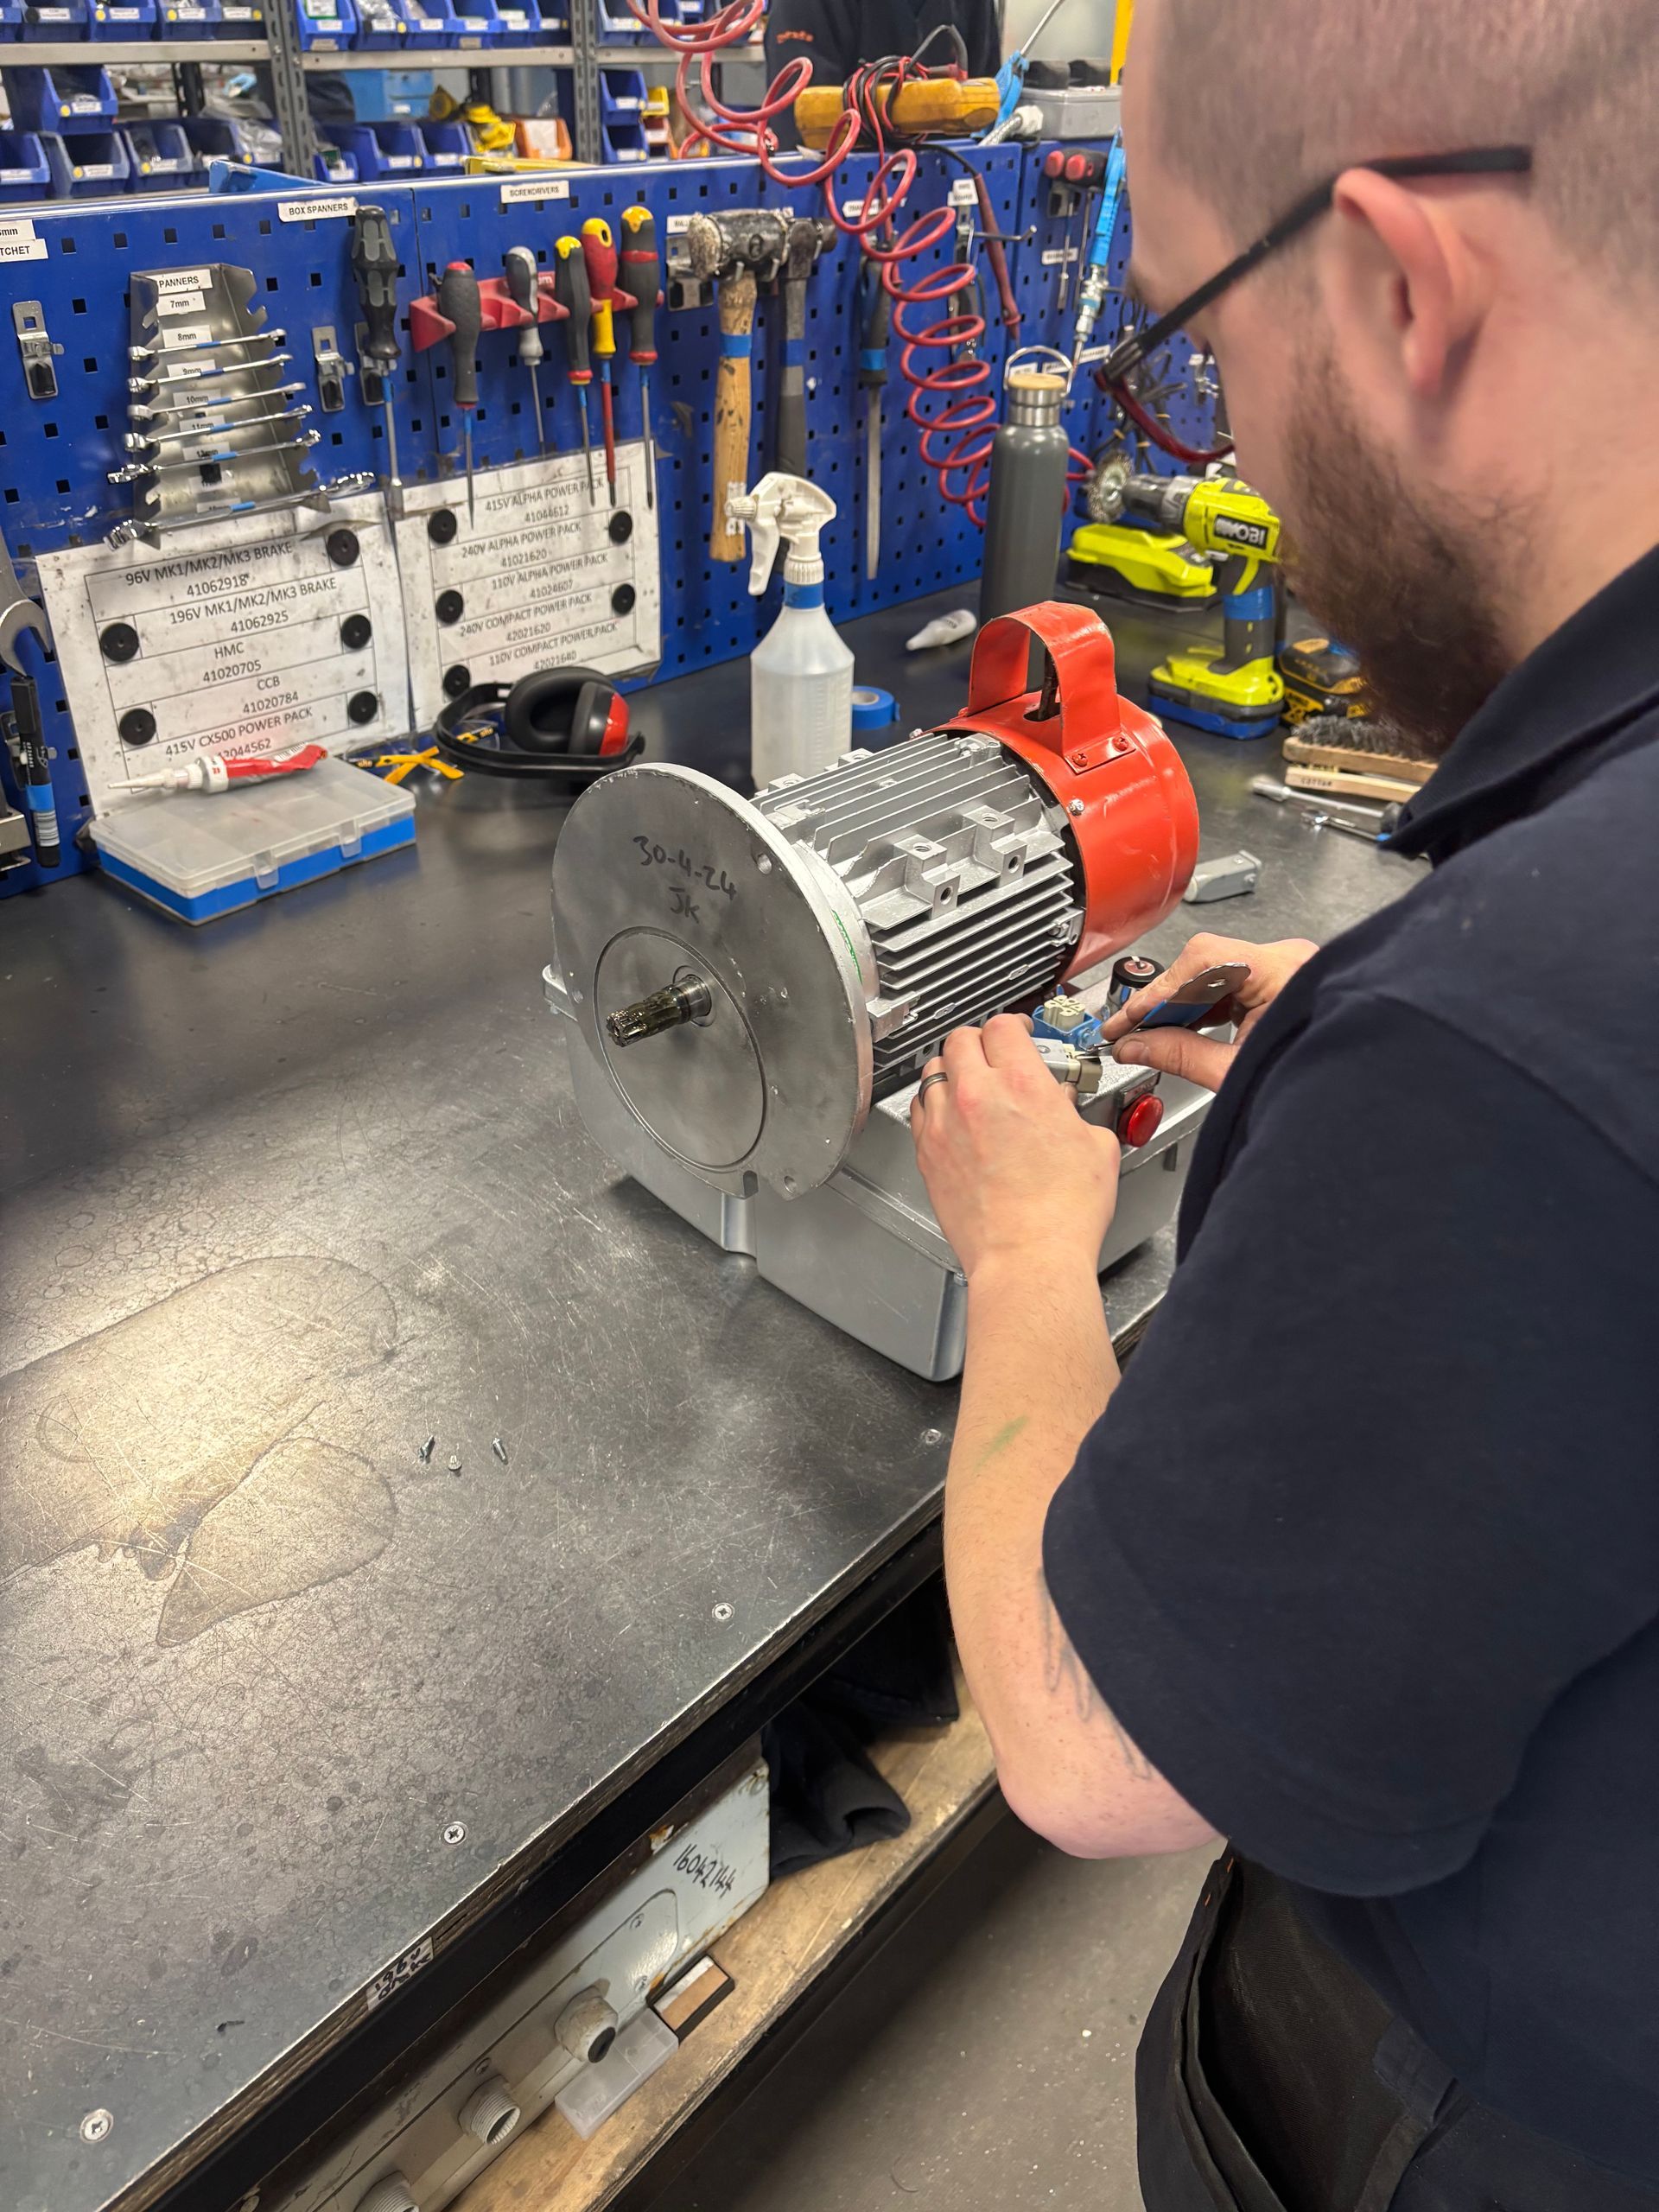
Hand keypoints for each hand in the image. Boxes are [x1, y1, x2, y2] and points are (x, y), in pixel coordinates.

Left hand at [910, 1014, 1120, 1283]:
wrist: (1028, 1257)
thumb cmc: (1062, 1213)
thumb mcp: (1095, 1145)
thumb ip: (1074, 1113)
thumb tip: (1064, 1107)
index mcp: (1022, 1084)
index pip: (1003, 1025)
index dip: (1014, 1025)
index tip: (1018, 1033)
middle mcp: (976, 1095)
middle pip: (961, 1038)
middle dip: (980, 1042)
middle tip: (993, 1054)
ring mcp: (946, 1124)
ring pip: (933, 1070)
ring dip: (952, 1071)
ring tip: (969, 1084)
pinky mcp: (928, 1153)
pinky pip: (919, 1109)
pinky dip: (933, 1105)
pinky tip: (951, 1117)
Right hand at [1100, 932, 1318, 1091]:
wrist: (1353, 1100)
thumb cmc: (1313, 1087)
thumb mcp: (1234, 1073)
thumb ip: (1179, 1055)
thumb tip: (1135, 1046)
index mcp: (1282, 972)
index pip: (1200, 962)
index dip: (1156, 992)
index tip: (1127, 1018)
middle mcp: (1288, 961)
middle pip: (1206, 961)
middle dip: (1167, 998)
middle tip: (1134, 1029)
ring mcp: (1289, 970)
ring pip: (1218, 972)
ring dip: (1185, 1003)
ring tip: (1159, 1035)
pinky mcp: (1285, 984)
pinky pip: (1235, 985)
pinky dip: (1208, 1006)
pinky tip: (1188, 1030)